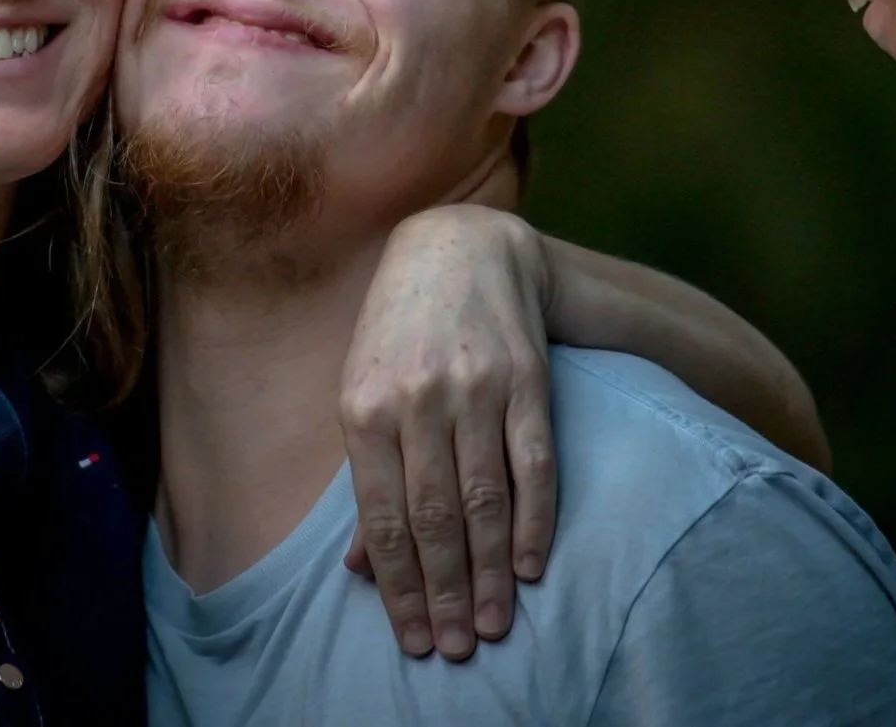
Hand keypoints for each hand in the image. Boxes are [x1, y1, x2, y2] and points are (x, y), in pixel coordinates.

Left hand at [338, 206, 556, 662]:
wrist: (458, 248)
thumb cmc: (397, 333)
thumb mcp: (361, 393)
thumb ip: (366, 478)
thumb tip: (360, 568)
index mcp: (364, 407)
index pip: (385, 518)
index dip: (400, 586)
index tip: (416, 638)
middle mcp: (418, 399)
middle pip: (435, 518)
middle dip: (447, 592)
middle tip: (459, 647)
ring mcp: (476, 388)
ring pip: (485, 499)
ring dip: (492, 572)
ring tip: (496, 624)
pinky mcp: (527, 380)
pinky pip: (534, 463)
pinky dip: (535, 520)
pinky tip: (533, 566)